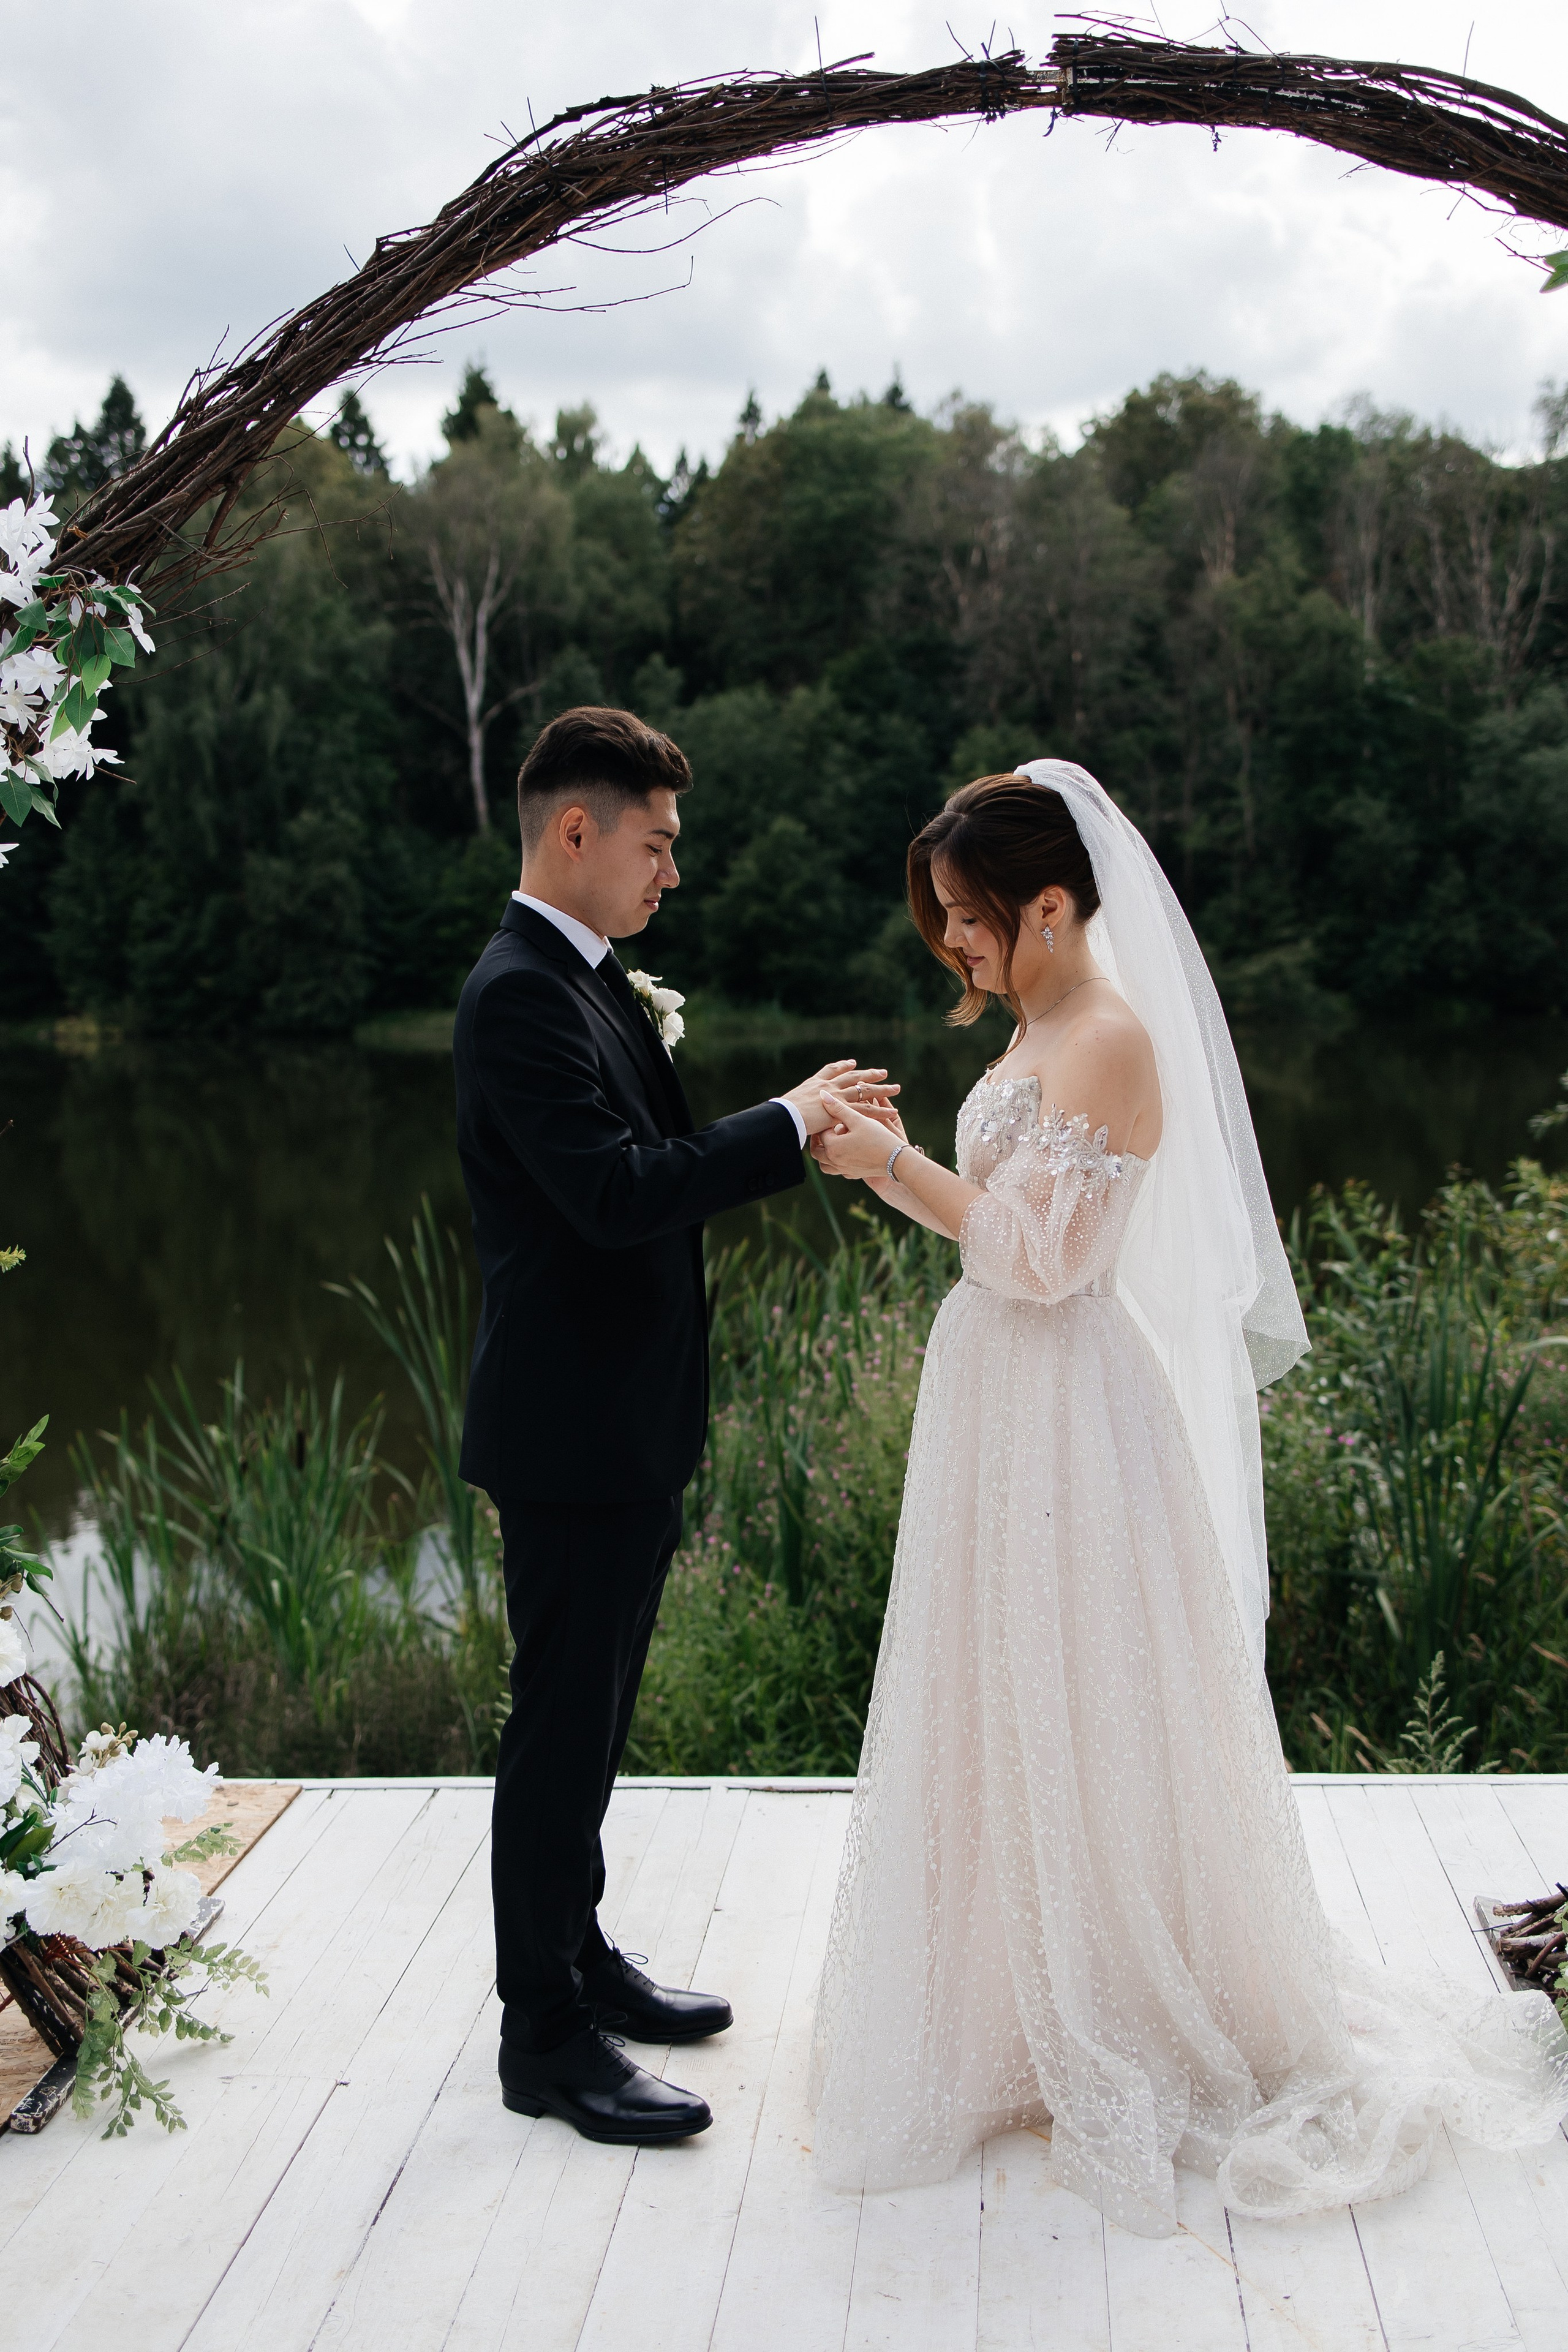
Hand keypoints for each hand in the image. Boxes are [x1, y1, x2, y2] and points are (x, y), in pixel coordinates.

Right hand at [782, 1060, 900, 1138]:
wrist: (786, 1116)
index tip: (852, 1063)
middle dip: (869, 1074)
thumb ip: (796, 1105)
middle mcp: (830, 1086)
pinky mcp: (844, 1109)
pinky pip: (867, 1110)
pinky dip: (881, 1111)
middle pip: (854, 1077)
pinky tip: (893, 1111)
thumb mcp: (789, 1104)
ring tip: (896, 1088)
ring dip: (882, 1089)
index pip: (831, 1070)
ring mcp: (838, 1096)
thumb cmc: (783, 1113)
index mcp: (816, 1083)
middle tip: (883, 1072)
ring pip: (865, 1090)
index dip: (843, 1066)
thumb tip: (790, 1112)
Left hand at [816, 1089, 915, 1182]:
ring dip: (824, 1154)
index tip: (830, 1116)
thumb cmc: (878, 1137)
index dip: (824, 1123)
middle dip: (818, 1140)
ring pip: (824, 1165)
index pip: (820, 1133)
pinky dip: (835, 1162)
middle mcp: (834, 1161)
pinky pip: (837, 1170)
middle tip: (824, 1129)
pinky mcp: (852, 1175)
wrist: (896, 1160)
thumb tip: (823, 1095)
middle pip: (816, 1151)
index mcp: (833, 1147)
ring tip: (831, 1142)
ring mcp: (843, 1170)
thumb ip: (839, 1108)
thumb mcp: (858, 1119)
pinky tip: (844, 1152)